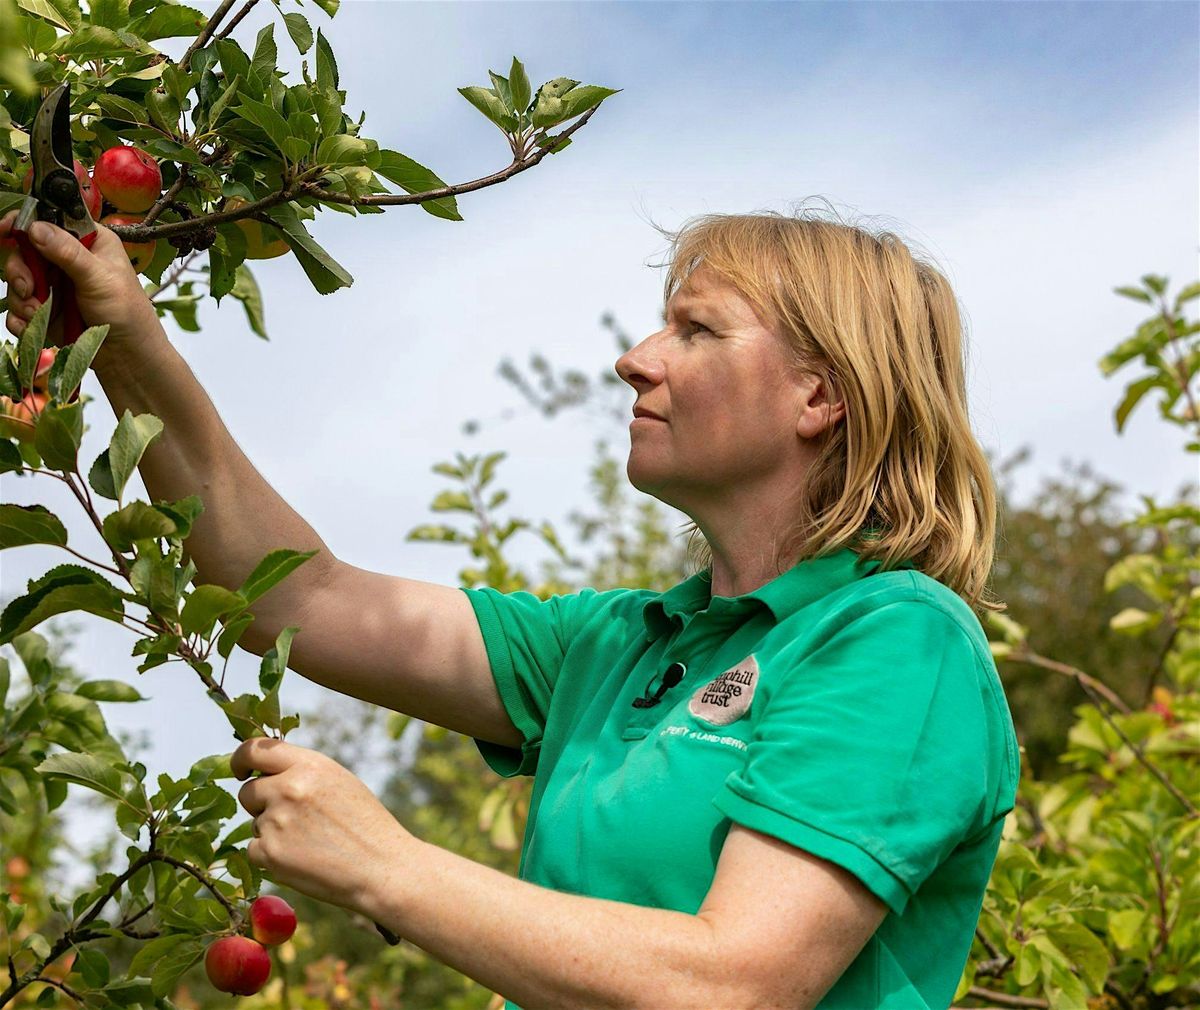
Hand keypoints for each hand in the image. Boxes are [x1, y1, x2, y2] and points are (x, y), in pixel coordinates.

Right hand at [1, 211, 159, 348]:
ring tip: (39, 313)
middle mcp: (67, 258)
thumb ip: (68, 253)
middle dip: (20, 271)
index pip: (50, 220)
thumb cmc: (126, 312)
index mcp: (87, 241)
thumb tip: (36, 227)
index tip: (7, 228)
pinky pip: (19, 307)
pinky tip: (33, 326)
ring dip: (22, 298)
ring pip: (18, 280)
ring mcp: (54, 283)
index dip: (25, 221)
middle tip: (29, 289)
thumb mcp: (100, 278)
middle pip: (24, 250)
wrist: (127, 353)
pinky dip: (21, 318)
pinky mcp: (45, 308)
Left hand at [230, 737, 416, 914]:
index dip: (240, 760)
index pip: (254, 749)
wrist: (381, 867)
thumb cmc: (365, 825)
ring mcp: (277, 821)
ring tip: (310, 842)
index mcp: (308, 765)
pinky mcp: (270, 854)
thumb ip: (302, 772)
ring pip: (255, 824)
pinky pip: (255, 851)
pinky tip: (302, 859)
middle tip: (291, 818)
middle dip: (261, 804)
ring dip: (273, 833)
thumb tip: (267, 773)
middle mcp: (288, 789)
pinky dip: (271, 857)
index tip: (241, 771)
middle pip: (248, 792)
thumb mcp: (339, 782)